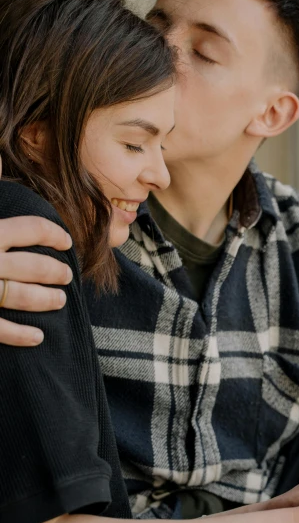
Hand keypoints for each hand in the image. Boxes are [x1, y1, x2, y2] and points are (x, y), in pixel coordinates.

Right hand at [0, 216, 72, 345]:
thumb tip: (9, 186)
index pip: (30, 229)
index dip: (54, 234)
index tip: (66, 241)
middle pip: (33, 265)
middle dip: (56, 271)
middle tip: (68, 276)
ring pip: (22, 296)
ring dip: (46, 300)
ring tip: (61, 301)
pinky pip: (1, 329)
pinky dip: (21, 334)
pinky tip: (38, 337)